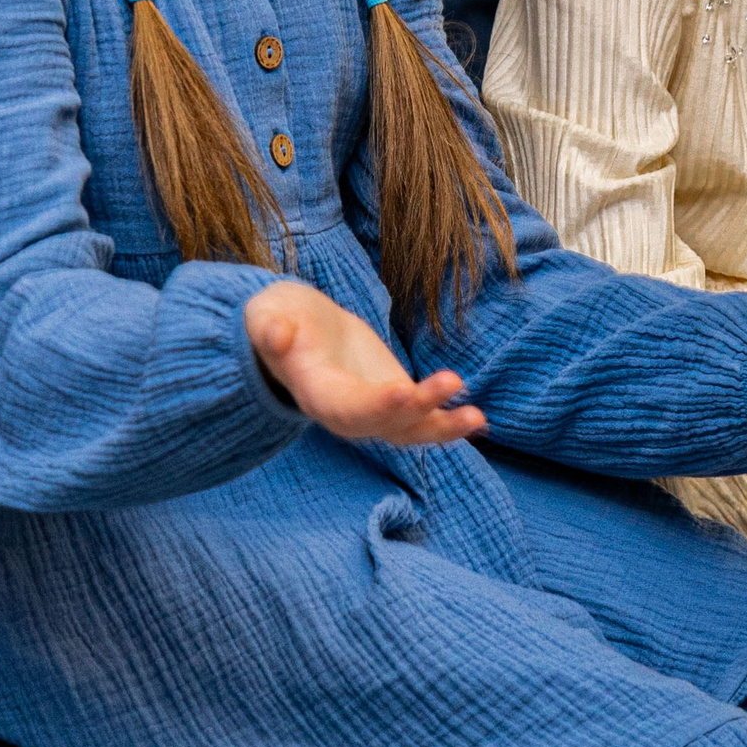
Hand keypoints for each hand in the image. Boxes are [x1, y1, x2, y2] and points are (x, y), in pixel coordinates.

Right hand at [246, 280, 485, 445]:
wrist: (298, 330)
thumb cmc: (281, 320)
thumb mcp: (268, 316)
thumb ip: (270, 327)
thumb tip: (277, 334)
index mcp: (315, 393)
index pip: (345, 408)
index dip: (374, 404)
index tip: (403, 391)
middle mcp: (346, 414)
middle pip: (383, 424)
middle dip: (417, 409)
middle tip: (451, 382)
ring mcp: (373, 412)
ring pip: (409, 431)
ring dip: (442, 427)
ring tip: (476, 418)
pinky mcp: (395, 402)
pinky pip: (422, 419)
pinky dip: (449, 421)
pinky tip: (479, 419)